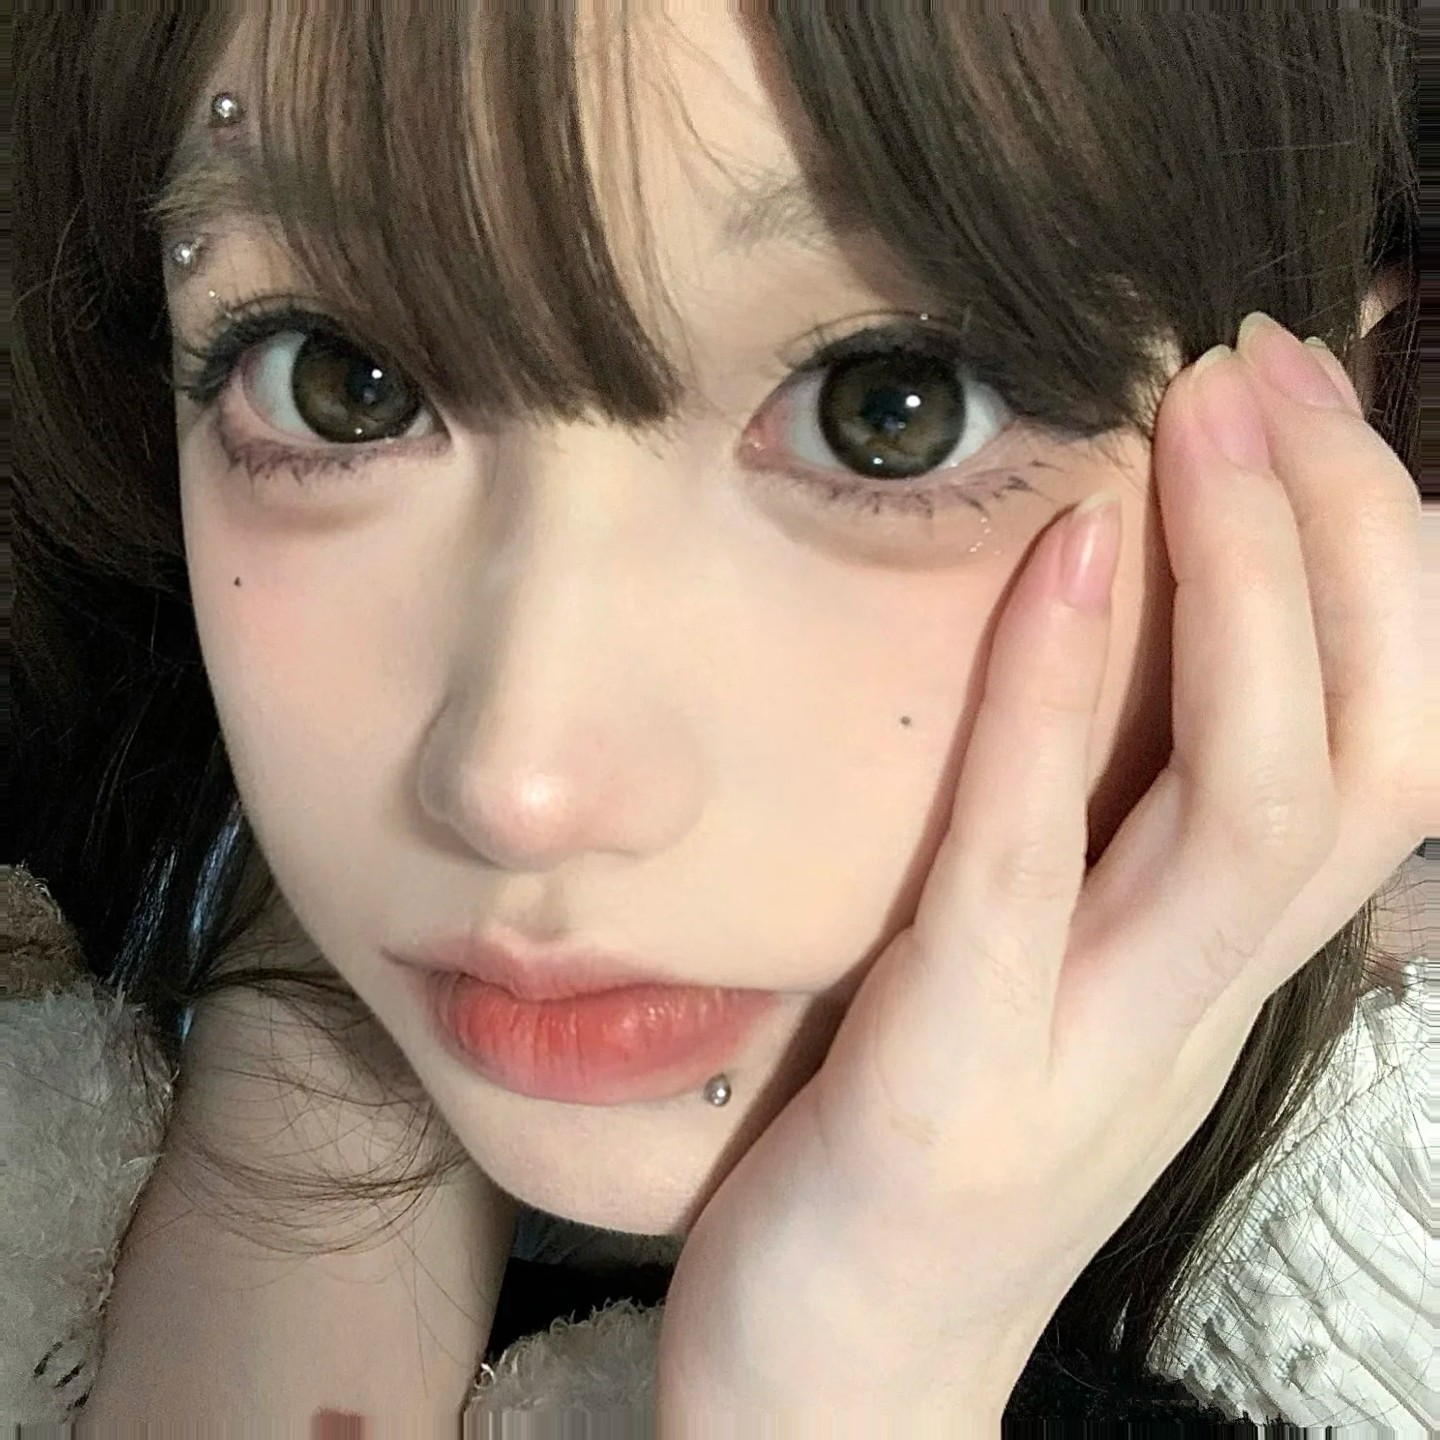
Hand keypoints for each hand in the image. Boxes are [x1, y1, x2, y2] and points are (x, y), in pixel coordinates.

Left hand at [654, 314, 1422, 1433]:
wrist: (841, 1377)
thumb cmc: (935, 1145)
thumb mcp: (1050, 973)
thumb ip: (1103, 831)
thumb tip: (1138, 638)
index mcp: (1218, 963)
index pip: (1388, 740)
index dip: (1378, 554)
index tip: (1302, 392)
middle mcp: (1196, 999)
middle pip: (1372, 748)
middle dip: (1342, 533)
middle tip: (1266, 355)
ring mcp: (1093, 1050)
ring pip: (1263, 805)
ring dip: (1250, 587)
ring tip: (1205, 414)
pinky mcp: (957, 1086)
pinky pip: (1036, 871)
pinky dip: (1070, 705)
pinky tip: (1070, 556)